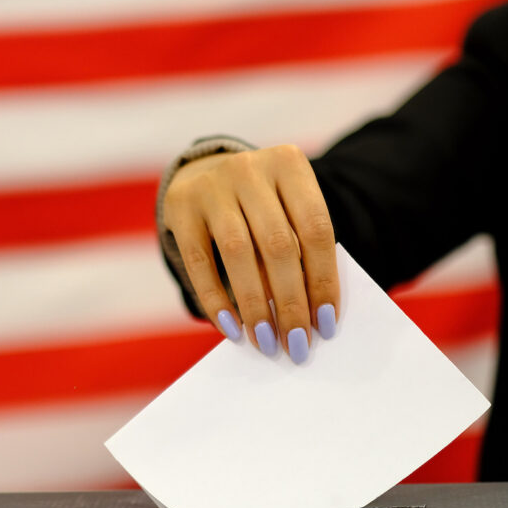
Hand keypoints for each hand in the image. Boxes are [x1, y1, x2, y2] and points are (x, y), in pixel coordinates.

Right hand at [162, 145, 338, 362]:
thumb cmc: (262, 204)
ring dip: (255, 305)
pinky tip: (230, 328)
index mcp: (289, 163)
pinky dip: (216, 299)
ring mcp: (211, 185)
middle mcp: (249, 168)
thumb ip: (301, 248)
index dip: (323, 280)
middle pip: (279, 245)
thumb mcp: (287, 209)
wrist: (205, 172)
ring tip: (265, 342)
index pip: (316, 229)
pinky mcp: (180, 207)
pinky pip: (199, 261)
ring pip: (239, 253)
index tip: (327, 325)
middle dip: (290, 302)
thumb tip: (310, 317)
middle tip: (296, 344)